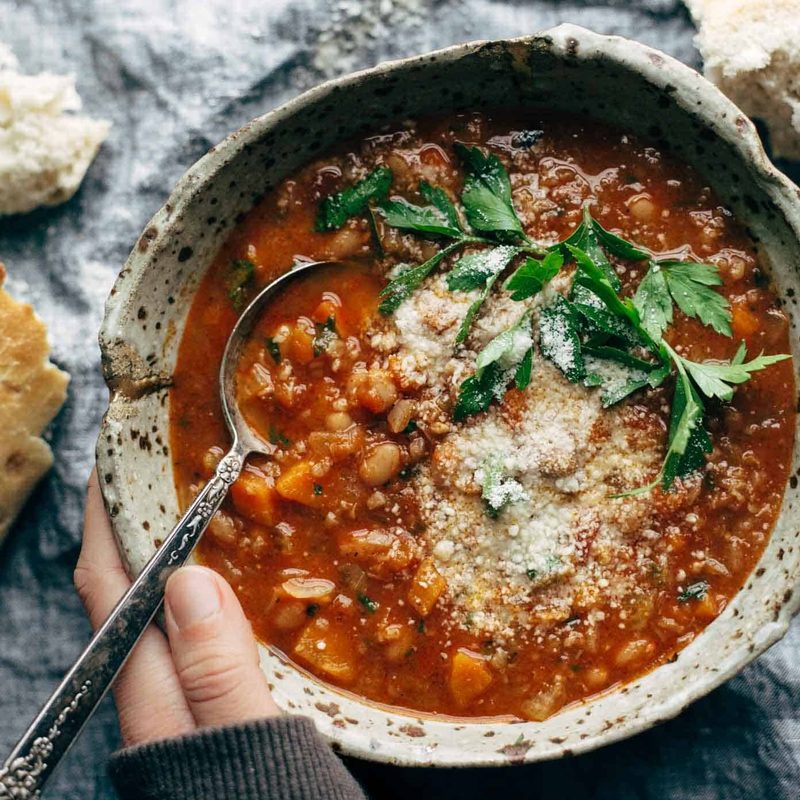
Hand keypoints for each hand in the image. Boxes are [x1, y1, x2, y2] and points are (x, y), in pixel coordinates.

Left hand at [74, 469, 279, 746]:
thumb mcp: (246, 738)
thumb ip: (217, 674)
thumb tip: (188, 581)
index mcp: (152, 695)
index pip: (110, 586)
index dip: (105, 518)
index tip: (116, 461)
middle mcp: (156, 692)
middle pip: (132, 588)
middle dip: (141, 522)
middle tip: (173, 467)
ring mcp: (184, 699)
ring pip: (169, 605)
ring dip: (181, 550)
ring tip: (208, 503)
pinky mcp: (215, 706)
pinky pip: (203, 628)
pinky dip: (215, 586)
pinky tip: (243, 576)